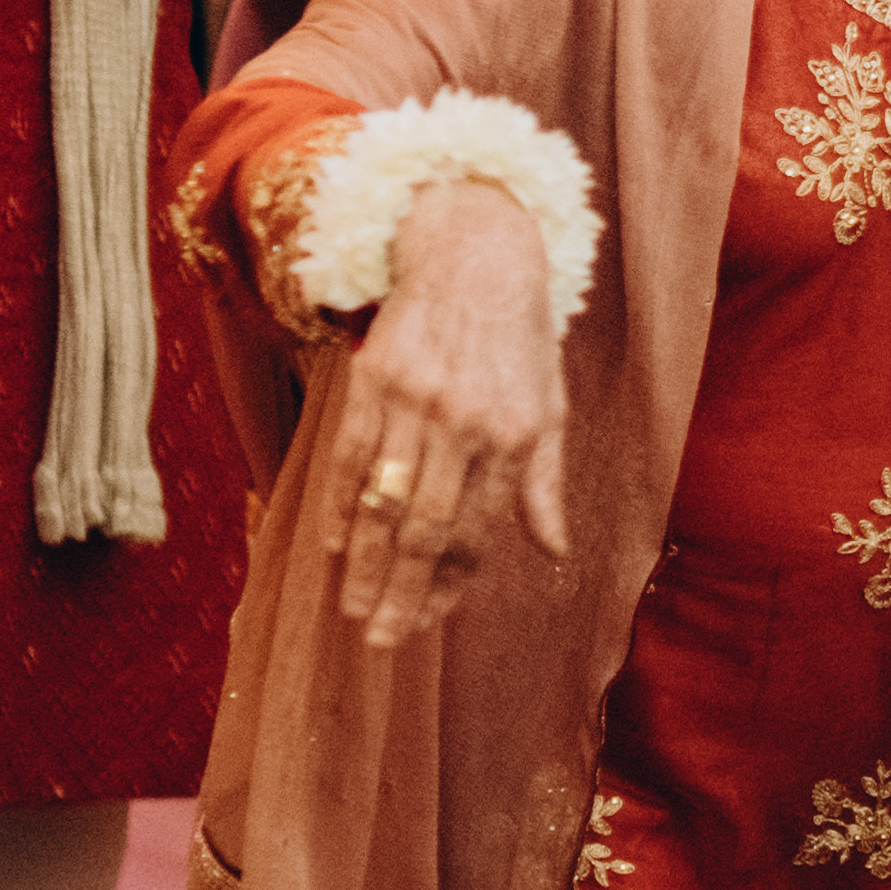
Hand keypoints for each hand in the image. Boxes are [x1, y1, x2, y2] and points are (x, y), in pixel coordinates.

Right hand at [321, 177, 573, 649]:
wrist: (473, 249)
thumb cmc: (519, 337)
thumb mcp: (551, 406)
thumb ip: (544, 483)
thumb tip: (555, 552)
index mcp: (513, 434)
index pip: (475, 530)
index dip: (448, 585)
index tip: (425, 625)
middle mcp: (463, 420)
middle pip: (424, 527)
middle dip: (401, 591)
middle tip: (381, 640)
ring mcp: (414, 397)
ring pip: (382, 499)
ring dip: (366, 563)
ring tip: (354, 610)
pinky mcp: (373, 376)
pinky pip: (350, 453)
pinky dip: (340, 503)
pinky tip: (334, 544)